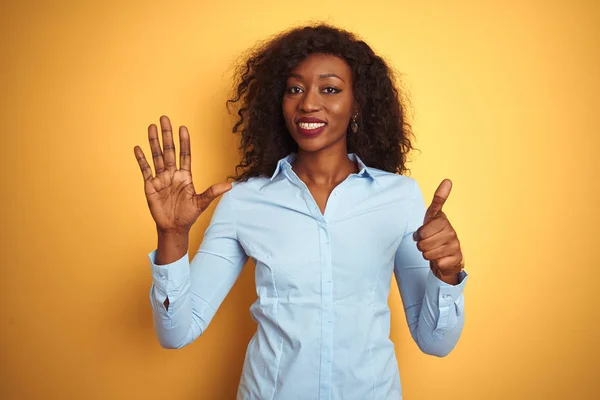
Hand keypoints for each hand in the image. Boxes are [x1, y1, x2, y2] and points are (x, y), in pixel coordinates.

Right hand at [133, 115, 231, 233]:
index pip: (185, 154)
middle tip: (164, 118)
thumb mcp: (201, 203)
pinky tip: (138, 148)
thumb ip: (213, 192)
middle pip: (169, 150)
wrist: (173, 228)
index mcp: (185, 176)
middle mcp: (172, 174)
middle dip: (167, 135)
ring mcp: (161, 179)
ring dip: (153, 142)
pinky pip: (145, 170)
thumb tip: (230, 185)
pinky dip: (141, 159)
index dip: (184, 141)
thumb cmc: (188, 215)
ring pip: (156, 156)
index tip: (183, 128)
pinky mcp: (150, 186)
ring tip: (151, 127)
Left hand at [413, 179, 463, 282]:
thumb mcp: (432, 216)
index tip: (423, 233)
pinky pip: (437, 263)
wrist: (446, 254)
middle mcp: (451, 232)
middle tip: (428, 243)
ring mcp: (455, 245)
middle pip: (423, 243)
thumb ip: (438, 199)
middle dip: (421, 245)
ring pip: (428, 254)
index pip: (422, 232)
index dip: (419, 235)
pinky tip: (441, 258)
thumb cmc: (435, 233)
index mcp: (443, 220)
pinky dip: (436, 263)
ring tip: (433, 250)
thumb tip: (448, 180)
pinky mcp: (457, 258)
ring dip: (427, 254)